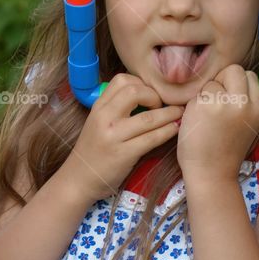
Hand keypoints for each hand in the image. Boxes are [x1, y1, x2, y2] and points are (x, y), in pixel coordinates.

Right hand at [64, 73, 183, 203]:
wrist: (79, 179)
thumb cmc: (93, 150)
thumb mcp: (98, 122)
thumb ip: (116, 108)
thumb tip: (146, 94)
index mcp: (98, 107)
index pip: (121, 80)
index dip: (142, 83)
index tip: (150, 94)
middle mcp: (104, 118)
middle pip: (135, 91)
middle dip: (155, 95)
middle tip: (163, 105)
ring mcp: (114, 136)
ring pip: (148, 117)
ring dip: (169, 114)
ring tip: (179, 114)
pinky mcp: (124, 154)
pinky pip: (152, 138)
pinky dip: (167, 131)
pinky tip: (174, 129)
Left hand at [177, 64, 258, 181]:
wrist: (211, 173)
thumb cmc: (225, 150)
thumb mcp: (248, 125)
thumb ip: (246, 103)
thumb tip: (239, 78)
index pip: (250, 75)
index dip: (237, 83)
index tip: (230, 97)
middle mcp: (244, 103)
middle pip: (234, 70)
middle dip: (222, 81)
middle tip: (216, 103)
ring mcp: (223, 103)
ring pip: (212, 81)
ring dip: (206, 96)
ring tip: (207, 118)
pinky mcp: (203, 106)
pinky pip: (197, 93)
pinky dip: (194, 105)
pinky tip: (197, 122)